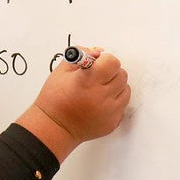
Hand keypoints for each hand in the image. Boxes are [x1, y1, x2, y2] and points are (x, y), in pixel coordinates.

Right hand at [16, 48, 130, 162]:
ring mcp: (109, 112)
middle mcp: (100, 97)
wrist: (54, 127)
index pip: (112, 62)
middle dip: (110, 72)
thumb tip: (99, 52)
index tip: (97, 64)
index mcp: (87, 81)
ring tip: (98, 91)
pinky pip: (122, 106)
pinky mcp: (113, 122)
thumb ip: (81, 55)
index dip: (105, 60)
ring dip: (115, 87)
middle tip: (97, 78)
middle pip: (121, 74)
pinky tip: (99, 104)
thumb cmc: (54, 100)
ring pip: (125, 89)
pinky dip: (113, 102)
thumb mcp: (61, 71)